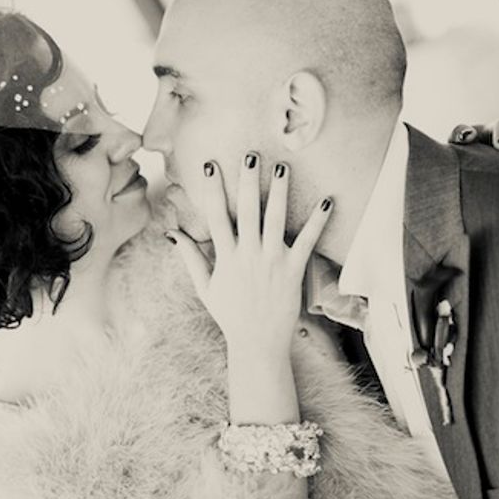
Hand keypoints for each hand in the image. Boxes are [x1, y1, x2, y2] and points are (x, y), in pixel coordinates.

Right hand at [165, 154, 331, 361]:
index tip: (209, 165)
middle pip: (247, 211)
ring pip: (276, 219)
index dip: (212, 189)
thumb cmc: (229, 314)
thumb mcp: (204, 286)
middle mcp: (248, 255)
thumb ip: (189, 257)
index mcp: (226, 256)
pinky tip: (327, 200)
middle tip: (251, 155)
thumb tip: (171, 233)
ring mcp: (272, 262)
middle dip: (248, 181)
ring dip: (280, 191)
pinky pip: (307, 241)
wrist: (257, 343)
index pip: (216, 216)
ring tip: (284, 167)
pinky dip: (318, 221)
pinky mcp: (294, 270)